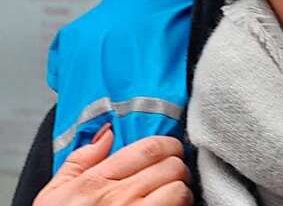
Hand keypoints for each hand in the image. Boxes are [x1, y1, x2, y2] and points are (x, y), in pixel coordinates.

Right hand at [34, 127, 192, 205]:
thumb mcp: (52, 196)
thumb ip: (79, 160)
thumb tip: (106, 133)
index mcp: (96, 182)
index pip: (148, 148)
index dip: (167, 144)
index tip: (169, 149)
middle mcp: (118, 199)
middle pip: (169, 166)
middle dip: (176, 165)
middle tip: (172, 171)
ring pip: (178, 189)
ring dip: (181, 189)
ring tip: (173, 192)